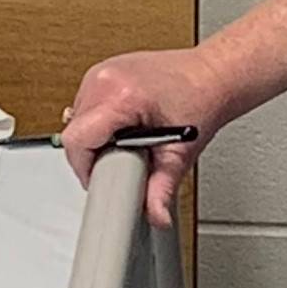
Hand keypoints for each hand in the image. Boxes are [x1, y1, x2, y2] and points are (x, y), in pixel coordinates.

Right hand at [61, 47, 235, 226]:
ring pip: (76, 118)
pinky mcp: (103, 71)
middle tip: (124, 161)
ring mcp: (101, 71)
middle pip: (74, 132)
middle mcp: (105, 79)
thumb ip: (162, 189)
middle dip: (93, 155)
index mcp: (120, 95)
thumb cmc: (202, 101)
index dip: (86, 168)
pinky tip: (124, 125)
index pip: (77, 140)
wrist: (212, 74)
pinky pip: (86, 104)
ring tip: (127, 141)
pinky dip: (99, 121)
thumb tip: (156, 216)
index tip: (103, 179)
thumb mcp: (180, 152)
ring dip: (95, 138)